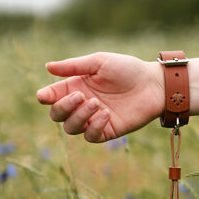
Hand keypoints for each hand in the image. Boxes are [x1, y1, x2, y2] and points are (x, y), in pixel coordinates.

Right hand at [37, 52, 164, 142]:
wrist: (153, 85)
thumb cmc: (127, 69)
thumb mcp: (99, 62)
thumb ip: (74, 66)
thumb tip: (48, 67)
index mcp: (76, 86)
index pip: (52, 96)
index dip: (45, 97)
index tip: (45, 96)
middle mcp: (81, 105)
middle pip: (57, 116)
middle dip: (63, 107)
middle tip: (81, 96)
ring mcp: (93, 119)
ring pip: (71, 128)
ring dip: (79, 116)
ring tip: (96, 103)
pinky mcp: (107, 131)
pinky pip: (90, 136)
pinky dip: (94, 126)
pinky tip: (106, 114)